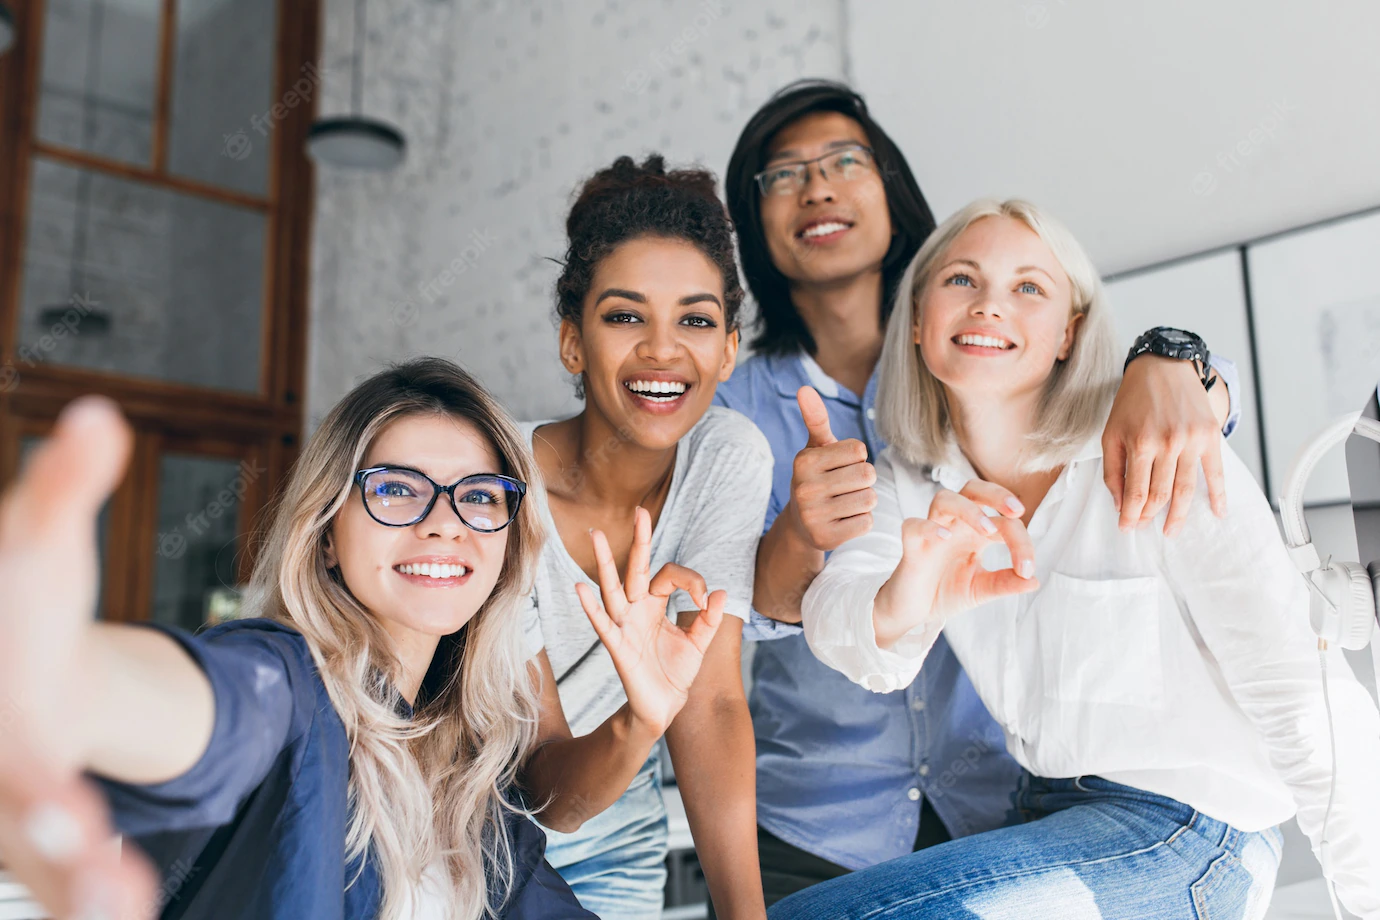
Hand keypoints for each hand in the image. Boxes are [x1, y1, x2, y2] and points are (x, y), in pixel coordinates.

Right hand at [0, 397, 158, 918]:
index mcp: (5, 703)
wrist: (6, 660)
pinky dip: (90, 892)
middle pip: (13, 814)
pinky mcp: (37, 827)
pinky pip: (64, 871)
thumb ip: (63, 490)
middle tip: (87, 858)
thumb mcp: (34, 548)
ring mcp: (9, 805)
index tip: (65, 812)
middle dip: (47, 839)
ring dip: (77, 885)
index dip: (36, 787)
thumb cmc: (15, 608)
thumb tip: (97, 415)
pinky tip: (129, 905)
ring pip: (37, 860)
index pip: (17, 750)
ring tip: (122, 903)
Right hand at [575, 507, 725, 735]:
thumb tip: (719, 593)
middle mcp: (637, 610)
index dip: (691, 582)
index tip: (705, 600)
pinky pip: (603, 624)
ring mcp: (625, 626)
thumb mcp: (699, 643)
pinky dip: (591, 607)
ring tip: (597, 535)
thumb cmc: (675, 672)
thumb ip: (709, 619)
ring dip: (605, 562)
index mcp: (655, 605)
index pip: (669, 575)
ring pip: (613, 588)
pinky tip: (580, 587)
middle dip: (639, 541)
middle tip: (640, 511)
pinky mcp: (618, 647)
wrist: (664, 707)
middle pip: (636, 569)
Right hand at [786, 386, 876, 551]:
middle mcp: (805, 487)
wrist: (801, 524)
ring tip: (844, 502)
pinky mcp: (825, 538)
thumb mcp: (816, 448)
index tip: (839, 466)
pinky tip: (843, 520)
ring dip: (864, 500)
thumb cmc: (816, 478)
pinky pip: (866, 522)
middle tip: (844, 487)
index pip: (859, 449)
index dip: (856, 457)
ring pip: (869, 499)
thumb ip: (816, 419)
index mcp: (804, 461)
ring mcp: (813, 515)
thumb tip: (804, 388)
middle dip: (863, 480)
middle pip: (867, 474)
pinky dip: (861, 521)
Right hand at [872, 480, 1037, 647]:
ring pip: (945, 498)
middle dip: (996, 493)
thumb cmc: (946, 593)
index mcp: (976, 533)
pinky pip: (914, 525)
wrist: (914, 611)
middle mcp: (955, 526)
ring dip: (969, 509)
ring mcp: (932, 532)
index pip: (1004, 522)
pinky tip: (945, 538)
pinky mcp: (911, 545)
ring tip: (988, 530)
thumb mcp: (980, 590)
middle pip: (973, 489)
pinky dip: (929, 527)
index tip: (1027, 570)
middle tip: (1017, 511)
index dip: (1021, 542)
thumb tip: (1034, 581)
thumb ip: (1005, 584)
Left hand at [1103, 356, 1227, 535]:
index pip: (1136, 493)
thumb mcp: (1111, 433)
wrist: (1163, 368)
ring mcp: (1191, 441)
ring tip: (1171, 531)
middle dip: (1150, 516)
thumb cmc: (1132, 402)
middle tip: (1145, 528)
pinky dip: (1218, 495)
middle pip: (1161, 494)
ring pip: (1186, 489)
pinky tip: (1218, 512)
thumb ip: (1113, 469)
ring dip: (1179, 515)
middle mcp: (1167, 444)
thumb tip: (1119, 503)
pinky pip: (1216, 472)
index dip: (1131, 515)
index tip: (1126, 527)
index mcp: (1140, 444)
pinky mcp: (1210, 436)